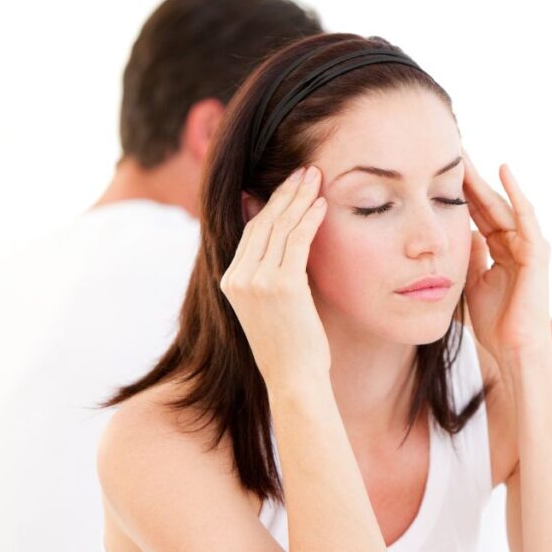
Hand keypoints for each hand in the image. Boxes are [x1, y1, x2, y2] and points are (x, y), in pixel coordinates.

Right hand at [219, 166, 329, 391]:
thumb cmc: (292, 348)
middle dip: (285, 193)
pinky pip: (296, 242)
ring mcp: (256, 282)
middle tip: (305, 171)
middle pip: (262, 222)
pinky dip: (309, 219)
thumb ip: (273, 274)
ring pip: (279, 227)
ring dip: (300, 198)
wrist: (294, 380)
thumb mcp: (273, 306)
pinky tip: (322, 205)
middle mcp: (237, 279)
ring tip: (316, 178)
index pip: (250, 231)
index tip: (289, 184)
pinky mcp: (279, 286)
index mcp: (230, 282)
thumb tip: (286, 244)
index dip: (270, 204)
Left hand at [463, 149, 551, 366]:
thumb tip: (462, 233)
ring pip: (502, 205)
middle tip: (450, 149)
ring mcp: (528, 246)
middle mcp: (515, 243)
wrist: (516, 350)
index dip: (458, 193)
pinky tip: (503, 172)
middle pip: (487, 204)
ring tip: (466, 154)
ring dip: (485, 179)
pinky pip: (526, 217)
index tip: (437, 170)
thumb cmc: (496, 324)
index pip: (476, 214)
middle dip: (468, 178)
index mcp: (499, 251)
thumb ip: (470, 256)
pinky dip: (516, 194)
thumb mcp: (472, 282)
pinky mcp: (537, 252)